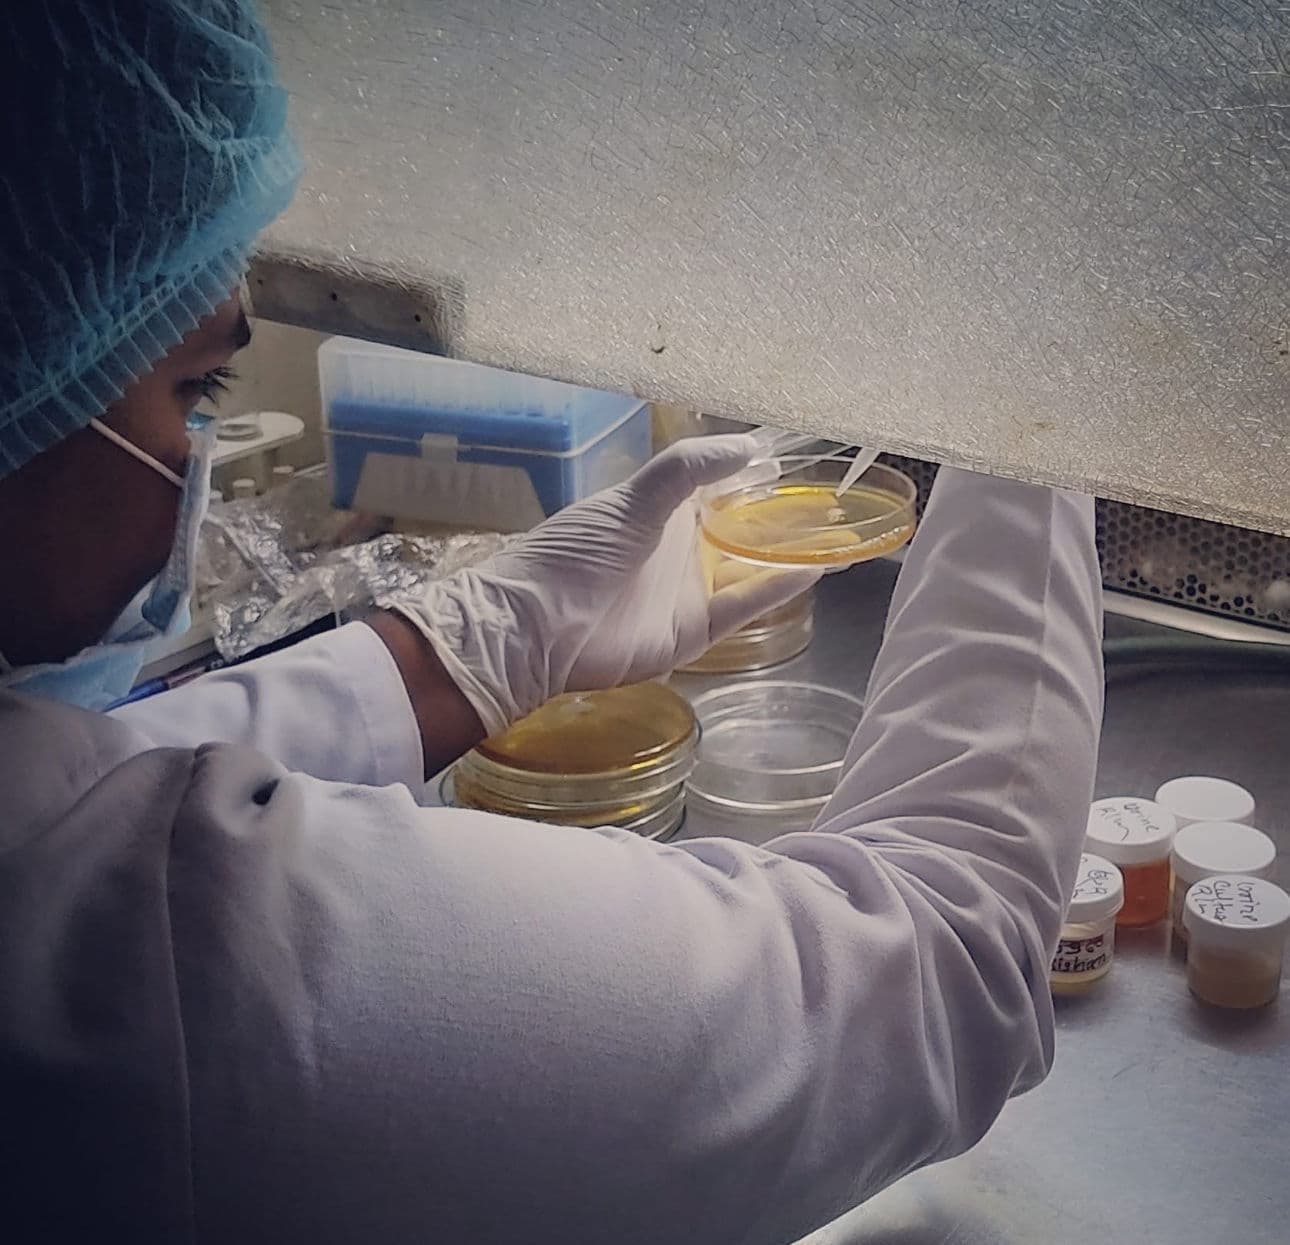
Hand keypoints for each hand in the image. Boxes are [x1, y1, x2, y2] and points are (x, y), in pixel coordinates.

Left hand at [394, 435, 818, 733]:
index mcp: (659, 508)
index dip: (751, 471)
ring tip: (834, 534)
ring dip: (785, 552)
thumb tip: (751, 444)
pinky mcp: (692, 631)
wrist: (540, 628)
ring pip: (747, 567)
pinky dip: (776, 589)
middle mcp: (677, 546)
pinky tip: (813, 569)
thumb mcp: (634, 497)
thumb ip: (690, 468)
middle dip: (778, 517)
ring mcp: (686, 590)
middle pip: (737, 527)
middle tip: (831, 500)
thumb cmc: (580, 552)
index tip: (795, 460)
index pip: (715, 483)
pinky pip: (743, 606)